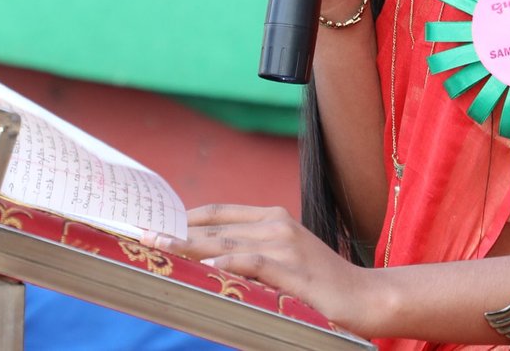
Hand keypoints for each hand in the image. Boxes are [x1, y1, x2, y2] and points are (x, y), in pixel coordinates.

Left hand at [144, 205, 386, 333]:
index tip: (156, 223)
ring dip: (190, 247)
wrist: (365, 296)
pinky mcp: (294, 270)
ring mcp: (286, 245)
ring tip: (162, 249)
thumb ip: (250, 252)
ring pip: (227, 243)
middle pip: (215, 228)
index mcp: (272, 217)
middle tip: (144, 236)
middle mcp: (276, 224)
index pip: (218, 211)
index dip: (184, 216)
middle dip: (177, 232)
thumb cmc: (320, 282)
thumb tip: (205, 259)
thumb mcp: (284, 256)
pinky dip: (229, 264)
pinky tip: (206, 269)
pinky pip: (254, 264)